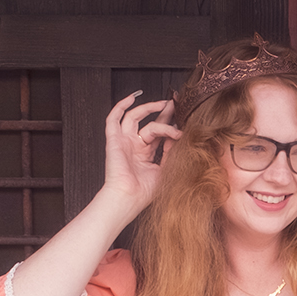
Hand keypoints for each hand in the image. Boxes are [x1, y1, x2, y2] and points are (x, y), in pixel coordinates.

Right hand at [99, 92, 178, 218]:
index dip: (170, 124)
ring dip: (148, 108)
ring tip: (164, 104)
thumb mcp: (166, 169)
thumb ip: (171, 152)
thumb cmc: (145, 192)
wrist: (130, 197)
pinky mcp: (114, 140)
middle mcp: (134, 146)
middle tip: (175, 104)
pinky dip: (121, 106)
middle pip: (149, 122)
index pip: (158, 133)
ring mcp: (124, 141)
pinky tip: (132, 98)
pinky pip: (113, 118)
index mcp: (145, 154)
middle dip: (163, 112)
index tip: (183, 119)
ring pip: (135, 117)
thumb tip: (179, 136)